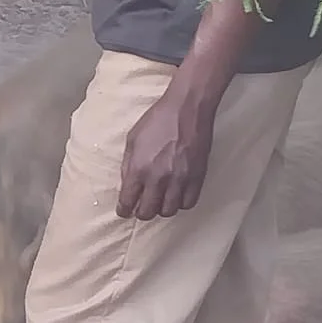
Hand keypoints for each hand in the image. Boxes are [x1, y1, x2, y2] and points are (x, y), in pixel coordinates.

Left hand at [117, 84, 216, 220]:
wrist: (187, 110)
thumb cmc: (158, 120)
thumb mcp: (132, 139)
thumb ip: (128, 164)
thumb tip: (127, 184)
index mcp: (139, 168)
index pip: (128, 202)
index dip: (124, 210)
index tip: (124, 211)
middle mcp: (158, 178)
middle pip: (148, 212)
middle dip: (141, 212)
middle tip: (141, 207)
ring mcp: (179, 180)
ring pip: (168, 211)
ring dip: (161, 209)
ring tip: (159, 200)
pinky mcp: (197, 178)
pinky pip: (188, 204)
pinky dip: (180, 203)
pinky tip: (176, 195)